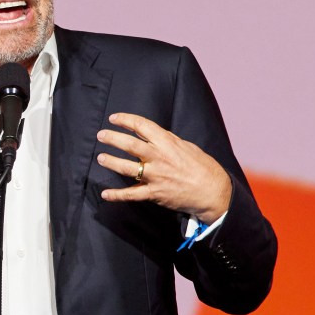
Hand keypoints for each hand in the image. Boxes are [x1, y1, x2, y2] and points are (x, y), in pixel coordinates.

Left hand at [95, 113, 230, 220]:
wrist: (213, 192)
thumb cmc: (203, 167)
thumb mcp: (187, 146)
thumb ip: (168, 141)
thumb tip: (153, 135)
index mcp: (167, 143)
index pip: (142, 126)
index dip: (125, 120)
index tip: (114, 118)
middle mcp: (159, 158)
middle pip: (129, 145)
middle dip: (112, 138)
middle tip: (101, 135)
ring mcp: (155, 176)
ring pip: (126, 168)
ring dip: (110, 162)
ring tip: (100, 158)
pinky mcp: (154, 194)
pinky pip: (131, 195)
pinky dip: (116, 195)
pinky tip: (105, 194)